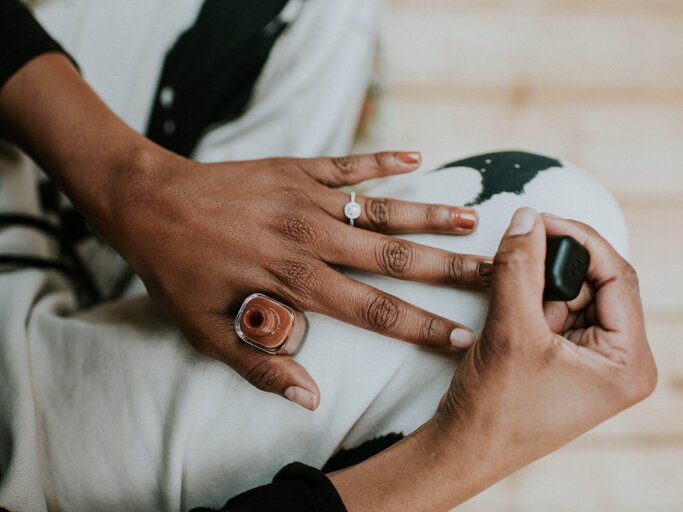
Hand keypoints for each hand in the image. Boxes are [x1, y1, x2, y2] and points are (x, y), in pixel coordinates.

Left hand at [0, 55, 486, 409]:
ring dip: (429, 217)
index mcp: (295, 282)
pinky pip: (348, 163)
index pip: (375, 311)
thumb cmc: (177, 270)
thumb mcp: (206, 331)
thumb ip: (262, 365)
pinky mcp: (296, 168)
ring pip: (381, 209)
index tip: (465, 338)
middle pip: (395, 259)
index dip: (423, 327)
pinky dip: (382, 160)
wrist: (147, 201)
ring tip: (473, 222)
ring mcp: (307, 198)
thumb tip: (311, 398)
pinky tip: (417, 157)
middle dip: (450, 271)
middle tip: (495, 275)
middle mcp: (312, 238)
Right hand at [439, 207, 656, 472]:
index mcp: (628, 362)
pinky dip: (528, 300)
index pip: (617, 277)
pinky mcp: (566, 359)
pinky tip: (507, 313)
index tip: (539, 218)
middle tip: (516, 253)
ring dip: (536, 285)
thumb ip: (519, 268)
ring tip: (507, 300)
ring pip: (570, 294)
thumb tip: (527, 217)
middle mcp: (618, 360)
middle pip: (594, 283)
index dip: (579, 240)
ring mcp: (592, 360)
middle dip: (552, 267)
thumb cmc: (495, 410)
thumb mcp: (510, 331)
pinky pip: (553, 311)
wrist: (464, 449)